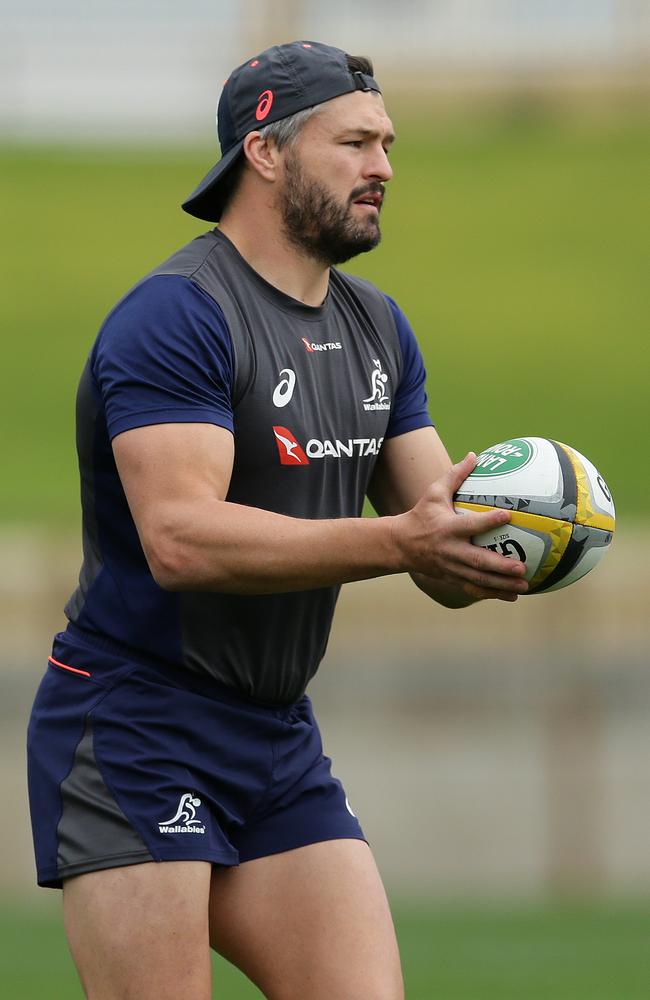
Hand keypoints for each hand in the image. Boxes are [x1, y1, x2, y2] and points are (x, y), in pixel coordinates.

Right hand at [392, 452, 527, 601]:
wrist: (400, 545)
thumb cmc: (421, 516)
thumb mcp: (433, 493)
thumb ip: (454, 475)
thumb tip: (474, 455)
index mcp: (447, 528)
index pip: (470, 525)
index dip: (488, 521)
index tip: (507, 516)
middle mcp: (450, 550)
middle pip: (477, 561)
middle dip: (499, 566)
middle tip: (522, 567)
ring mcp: (451, 567)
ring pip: (478, 579)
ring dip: (501, 584)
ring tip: (524, 586)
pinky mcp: (452, 578)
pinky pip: (474, 588)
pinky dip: (492, 594)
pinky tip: (512, 596)